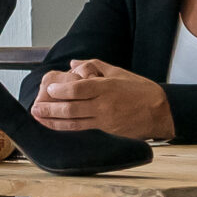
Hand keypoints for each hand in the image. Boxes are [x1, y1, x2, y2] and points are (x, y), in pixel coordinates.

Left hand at [32, 59, 175, 137]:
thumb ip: (94, 66)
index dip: (60, 91)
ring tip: (39, 118)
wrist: (161, 113)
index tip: (49, 89)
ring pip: (73, 123)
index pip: (78, 90)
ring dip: (53, 122)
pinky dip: (66, 130)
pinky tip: (55, 128)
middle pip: (71, 109)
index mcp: (107, 88)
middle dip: (50, 109)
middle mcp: (104, 105)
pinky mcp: (106, 133)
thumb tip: (73, 63)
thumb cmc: (140, 91)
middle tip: (35, 108)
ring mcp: (104, 121)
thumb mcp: (119, 73)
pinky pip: (82, 131)